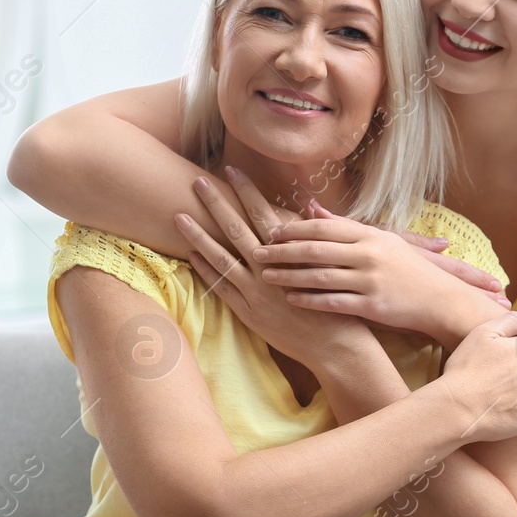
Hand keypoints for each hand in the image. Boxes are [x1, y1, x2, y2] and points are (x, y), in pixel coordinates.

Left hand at [177, 174, 368, 374]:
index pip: (264, 213)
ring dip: (199, 235)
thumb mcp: (330, 265)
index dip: (247, 191)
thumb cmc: (336, 302)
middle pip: (237, 229)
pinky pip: (222, 287)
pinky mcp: (249, 313)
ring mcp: (257, 291)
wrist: (336, 345)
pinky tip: (189, 254)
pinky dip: (205, 270)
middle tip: (197, 182)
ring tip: (179, 216)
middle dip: (217, 203)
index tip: (231, 171)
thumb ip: (315, 237)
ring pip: (221, 257)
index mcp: (291, 254)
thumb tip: (310, 206)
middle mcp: (270, 268)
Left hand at [249, 196, 507, 338]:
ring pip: (319, 275)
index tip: (270, 230)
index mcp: (371, 235)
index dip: (294, 228)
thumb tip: (311, 210)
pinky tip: (290, 300)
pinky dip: (309, 300)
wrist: (442, 300)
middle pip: (316, 248)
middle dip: (283, 250)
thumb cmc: (409, 271)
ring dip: (289, 275)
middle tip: (257, 252)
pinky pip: (333, 302)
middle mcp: (369, 253)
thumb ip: (344, 227)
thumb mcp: (382, 242)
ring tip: (265, 276)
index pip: (324, 227)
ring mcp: (371, 279)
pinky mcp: (372, 305)